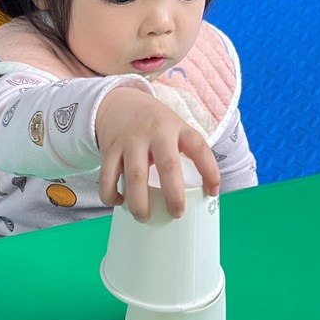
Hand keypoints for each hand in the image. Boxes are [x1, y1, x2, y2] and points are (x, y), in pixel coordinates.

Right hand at [95, 88, 220, 221]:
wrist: (119, 101)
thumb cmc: (154, 124)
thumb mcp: (176, 128)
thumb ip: (187, 152)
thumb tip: (201, 192)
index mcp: (177, 128)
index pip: (199, 148)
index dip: (209, 171)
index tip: (212, 192)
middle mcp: (155, 133)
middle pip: (167, 166)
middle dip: (174, 194)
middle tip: (177, 213)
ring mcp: (131, 141)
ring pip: (135, 176)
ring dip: (139, 202)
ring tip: (144, 217)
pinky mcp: (109, 149)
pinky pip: (107, 177)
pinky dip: (111, 195)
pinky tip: (119, 201)